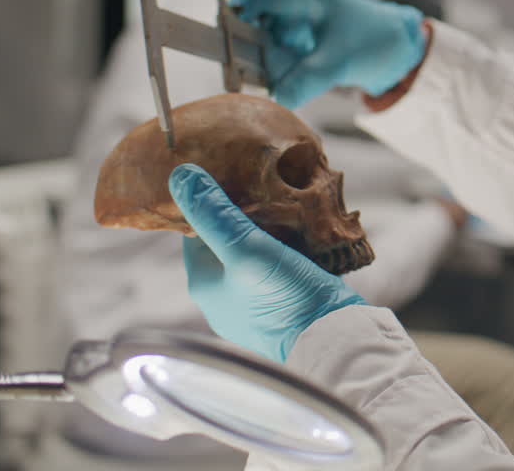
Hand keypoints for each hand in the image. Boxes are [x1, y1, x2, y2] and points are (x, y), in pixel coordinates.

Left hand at [170, 163, 365, 362]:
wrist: (333, 337)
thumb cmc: (284, 296)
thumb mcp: (246, 248)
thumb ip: (214, 214)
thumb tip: (180, 176)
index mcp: (203, 285)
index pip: (194, 232)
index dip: (210, 204)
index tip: (231, 177)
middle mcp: (224, 297)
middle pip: (226, 241)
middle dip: (243, 215)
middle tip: (263, 185)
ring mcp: (253, 303)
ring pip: (254, 252)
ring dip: (267, 230)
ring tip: (285, 203)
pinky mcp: (283, 303)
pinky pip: (277, 265)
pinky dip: (287, 247)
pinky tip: (302, 231)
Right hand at [232, 0, 426, 107]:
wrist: (398, 47)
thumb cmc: (374, 41)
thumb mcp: (341, 63)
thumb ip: (307, 80)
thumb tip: (276, 98)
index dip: (237, 9)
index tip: (225, 37)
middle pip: (255, 17)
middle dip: (252, 46)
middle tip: (252, 72)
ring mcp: (295, 16)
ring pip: (263, 38)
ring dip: (269, 61)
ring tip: (294, 73)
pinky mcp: (296, 36)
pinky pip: (275, 52)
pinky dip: (280, 66)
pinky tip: (300, 74)